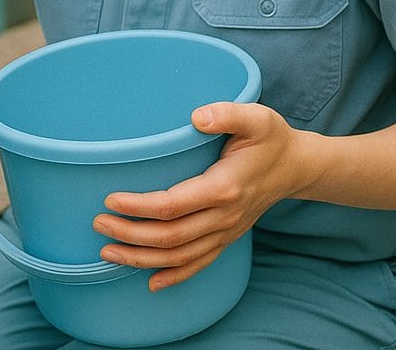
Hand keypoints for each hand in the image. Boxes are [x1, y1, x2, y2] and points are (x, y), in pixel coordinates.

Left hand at [93, 102, 306, 290]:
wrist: (297, 167)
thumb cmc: (271, 138)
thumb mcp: (256, 117)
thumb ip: (226, 114)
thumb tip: (196, 117)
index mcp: (224, 187)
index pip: (173, 205)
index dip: (139, 206)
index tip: (111, 199)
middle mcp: (224, 216)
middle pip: (170, 237)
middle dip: (130, 234)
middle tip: (98, 223)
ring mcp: (226, 231)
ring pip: (180, 257)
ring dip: (142, 259)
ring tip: (107, 252)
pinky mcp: (227, 237)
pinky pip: (199, 264)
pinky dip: (174, 276)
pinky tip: (151, 282)